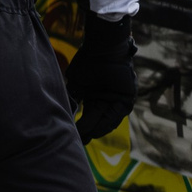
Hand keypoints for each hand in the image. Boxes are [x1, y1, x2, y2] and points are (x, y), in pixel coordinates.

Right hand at [67, 14, 138, 142]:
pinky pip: (117, 115)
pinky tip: (95, 130)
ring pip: (108, 121)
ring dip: (96, 130)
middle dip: (88, 132)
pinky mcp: (127, 98)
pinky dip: (106, 124)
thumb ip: (72, 98)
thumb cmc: (87, 63)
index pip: (89, 117)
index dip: (82, 127)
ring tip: (83, 137)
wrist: (103, 49)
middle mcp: (106, 100)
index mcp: (95, 97)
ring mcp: (117, 99)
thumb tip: (64, 114)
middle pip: (98, 122)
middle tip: (77, 141)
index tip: (72, 136)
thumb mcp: (76, 84)